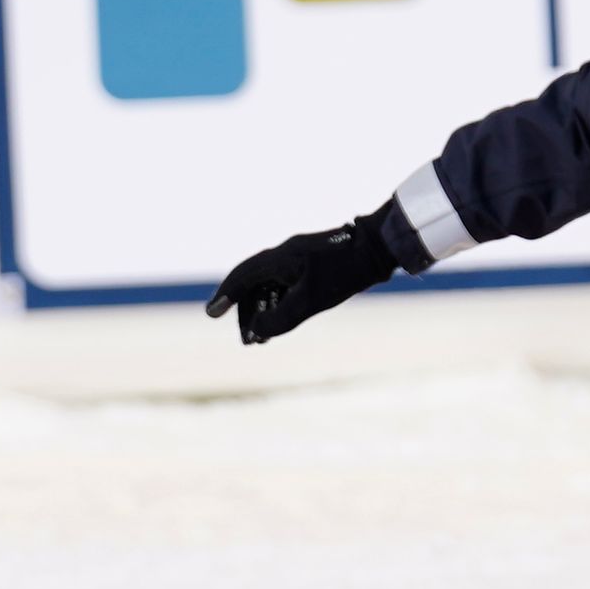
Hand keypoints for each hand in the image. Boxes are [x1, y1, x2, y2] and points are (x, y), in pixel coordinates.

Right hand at [205, 210, 401, 343]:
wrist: (377, 249)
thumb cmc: (344, 272)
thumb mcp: (310, 301)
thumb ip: (281, 319)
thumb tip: (258, 331)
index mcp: (278, 259)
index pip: (242, 277)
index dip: (225, 296)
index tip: (212, 314)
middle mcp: (283, 255)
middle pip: (253, 283)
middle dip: (246, 311)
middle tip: (247, 339)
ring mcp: (297, 258)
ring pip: (269, 285)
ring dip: (263, 309)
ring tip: (263, 336)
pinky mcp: (310, 264)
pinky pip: (284, 284)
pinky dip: (278, 302)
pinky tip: (281, 320)